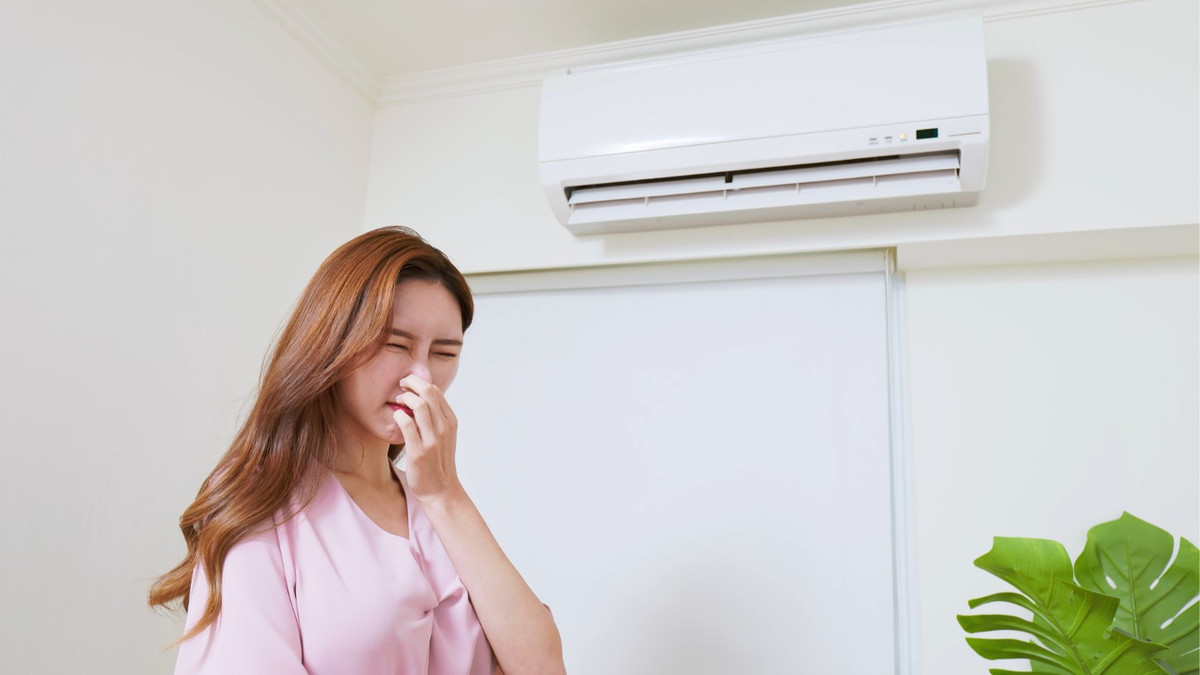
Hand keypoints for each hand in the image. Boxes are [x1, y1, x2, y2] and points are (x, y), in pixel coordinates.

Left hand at [394, 375, 461, 501]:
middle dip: (410, 383)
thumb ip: (436, 418)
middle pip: (428, 392)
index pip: (435, 390)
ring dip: (404, 397)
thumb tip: (422, 398)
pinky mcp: (418, 451)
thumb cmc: (438, 461)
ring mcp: (432, 439)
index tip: (407, 385)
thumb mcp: (444, 436)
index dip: (419, 382)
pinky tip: (395, 416)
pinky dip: (398, 415)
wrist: (440, 490)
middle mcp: (444, 427)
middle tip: (400, 385)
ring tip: (397, 401)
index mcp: (450, 421)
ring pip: (418, 404)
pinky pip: (406, 424)